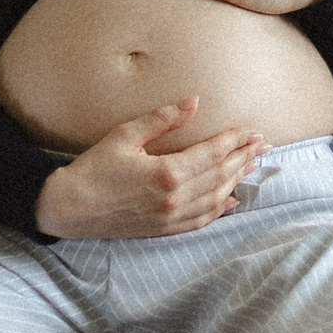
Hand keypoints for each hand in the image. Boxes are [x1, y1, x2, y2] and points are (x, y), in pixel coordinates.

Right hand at [33, 98, 265, 240]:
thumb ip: (162, 119)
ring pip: (215, 198)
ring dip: (237, 180)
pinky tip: (231, 200)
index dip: (235, 140)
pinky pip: (200, 221)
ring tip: (252, 164)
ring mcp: (170, 218)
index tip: (252, 129)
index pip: (213, 153)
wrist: (69, 208)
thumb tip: (195, 102)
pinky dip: (219, 209)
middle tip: (263, 144)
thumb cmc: (93, 168)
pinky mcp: (163, 230)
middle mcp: (174, 198)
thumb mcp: (125, 135)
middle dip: (243, 157)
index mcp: (166, 172)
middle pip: (220, 175)